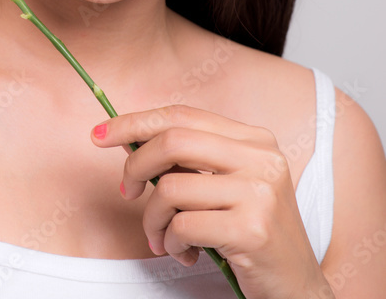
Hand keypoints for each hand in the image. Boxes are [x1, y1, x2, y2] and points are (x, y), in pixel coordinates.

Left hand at [91, 104, 333, 298]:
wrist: (297, 287)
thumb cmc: (251, 233)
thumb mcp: (228, 185)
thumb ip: (191, 161)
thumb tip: (131, 141)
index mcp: (254, 139)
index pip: (182, 115)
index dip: (136, 121)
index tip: (101, 134)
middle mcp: (261, 158)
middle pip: (173, 142)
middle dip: (135, 165)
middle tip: (125, 191)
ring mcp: (260, 192)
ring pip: (171, 189)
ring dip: (152, 219)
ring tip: (161, 237)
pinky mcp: (252, 229)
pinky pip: (183, 225)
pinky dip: (170, 242)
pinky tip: (185, 252)